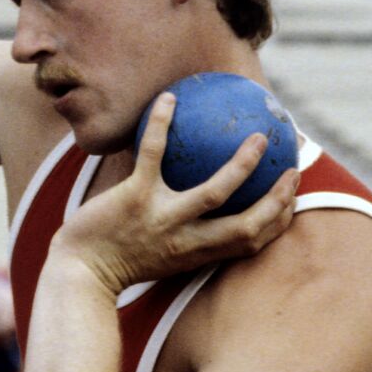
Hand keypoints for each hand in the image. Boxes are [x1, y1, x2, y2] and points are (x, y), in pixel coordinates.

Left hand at [51, 91, 299, 294]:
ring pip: (213, 193)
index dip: (278, 221)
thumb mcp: (161, 256)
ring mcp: (162, 220)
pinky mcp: (134, 199)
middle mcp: (187, 242)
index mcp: (198, 255)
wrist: (79, 273)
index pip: (251, 243)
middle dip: (277, 199)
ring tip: (256, 136)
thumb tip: (203, 206)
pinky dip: (160, 124)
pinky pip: (153, 154)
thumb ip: (186, 237)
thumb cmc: (118, 260)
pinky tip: (168, 98)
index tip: (293, 198)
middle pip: (247, 226)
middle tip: (292, 167)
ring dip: (241, 165)